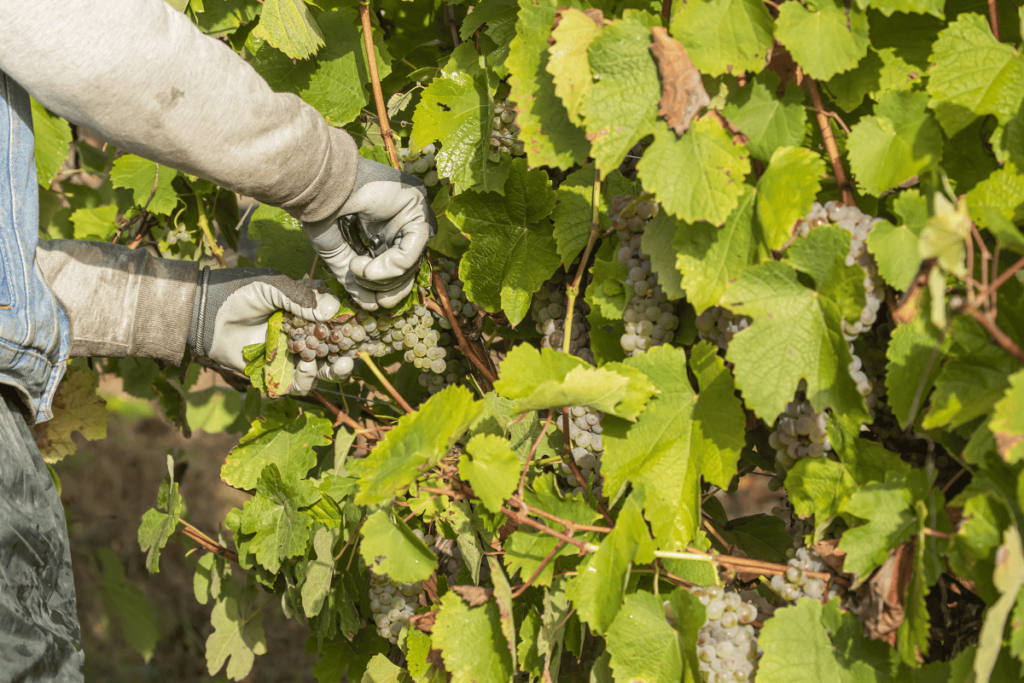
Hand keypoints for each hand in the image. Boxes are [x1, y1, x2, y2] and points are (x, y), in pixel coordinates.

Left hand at [188, 267, 353, 393]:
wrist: (204, 315)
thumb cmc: (237, 294)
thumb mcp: (271, 287)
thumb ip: (301, 298)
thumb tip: (333, 310)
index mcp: (306, 310)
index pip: (336, 319)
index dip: (351, 325)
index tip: (363, 328)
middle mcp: (303, 333)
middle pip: (335, 348)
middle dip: (347, 353)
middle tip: (353, 354)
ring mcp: (291, 354)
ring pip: (322, 368)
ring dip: (334, 370)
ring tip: (340, 366)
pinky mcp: (277, 373)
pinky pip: (300, 384)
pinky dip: (307, 380)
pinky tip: (305, 369)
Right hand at [303, 157, 436, 310]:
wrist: (315, 184)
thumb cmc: (322, 210)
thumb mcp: (338, 253)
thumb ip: (355, 278)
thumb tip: (372, 307)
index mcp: (385, 230)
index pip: (397, 269)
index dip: (385, 290)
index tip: (369, 304)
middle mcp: (401, 224)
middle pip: (408, 271)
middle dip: (386, 289)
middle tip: (364, 292)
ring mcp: (411, 215)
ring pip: (411, 264)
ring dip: (381, 278)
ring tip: (355, 270)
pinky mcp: (416, 208)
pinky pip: (413, 250)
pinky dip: (389, 267)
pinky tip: (363, 266)